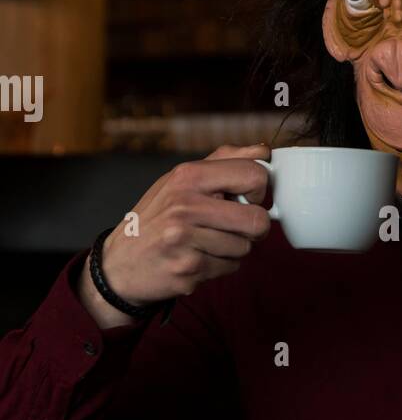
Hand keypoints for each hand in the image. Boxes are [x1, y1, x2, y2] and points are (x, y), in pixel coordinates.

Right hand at [78, 144, 272, 328]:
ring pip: (246, 247)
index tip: (247, 197)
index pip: (254, 174)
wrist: (119, 263)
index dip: (259, 189)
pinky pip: (231, 267)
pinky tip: (197, 257)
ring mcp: (186, 240)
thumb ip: (224, 161)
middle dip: (254, 228)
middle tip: (235, 226)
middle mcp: (185, 206)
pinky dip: (220, 265)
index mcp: (187, 176)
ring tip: (206, 242)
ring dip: (233, 248)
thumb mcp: (181, 180)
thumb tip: (263, 149)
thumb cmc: (156, 218)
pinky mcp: (189, 270)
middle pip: (258, 220)